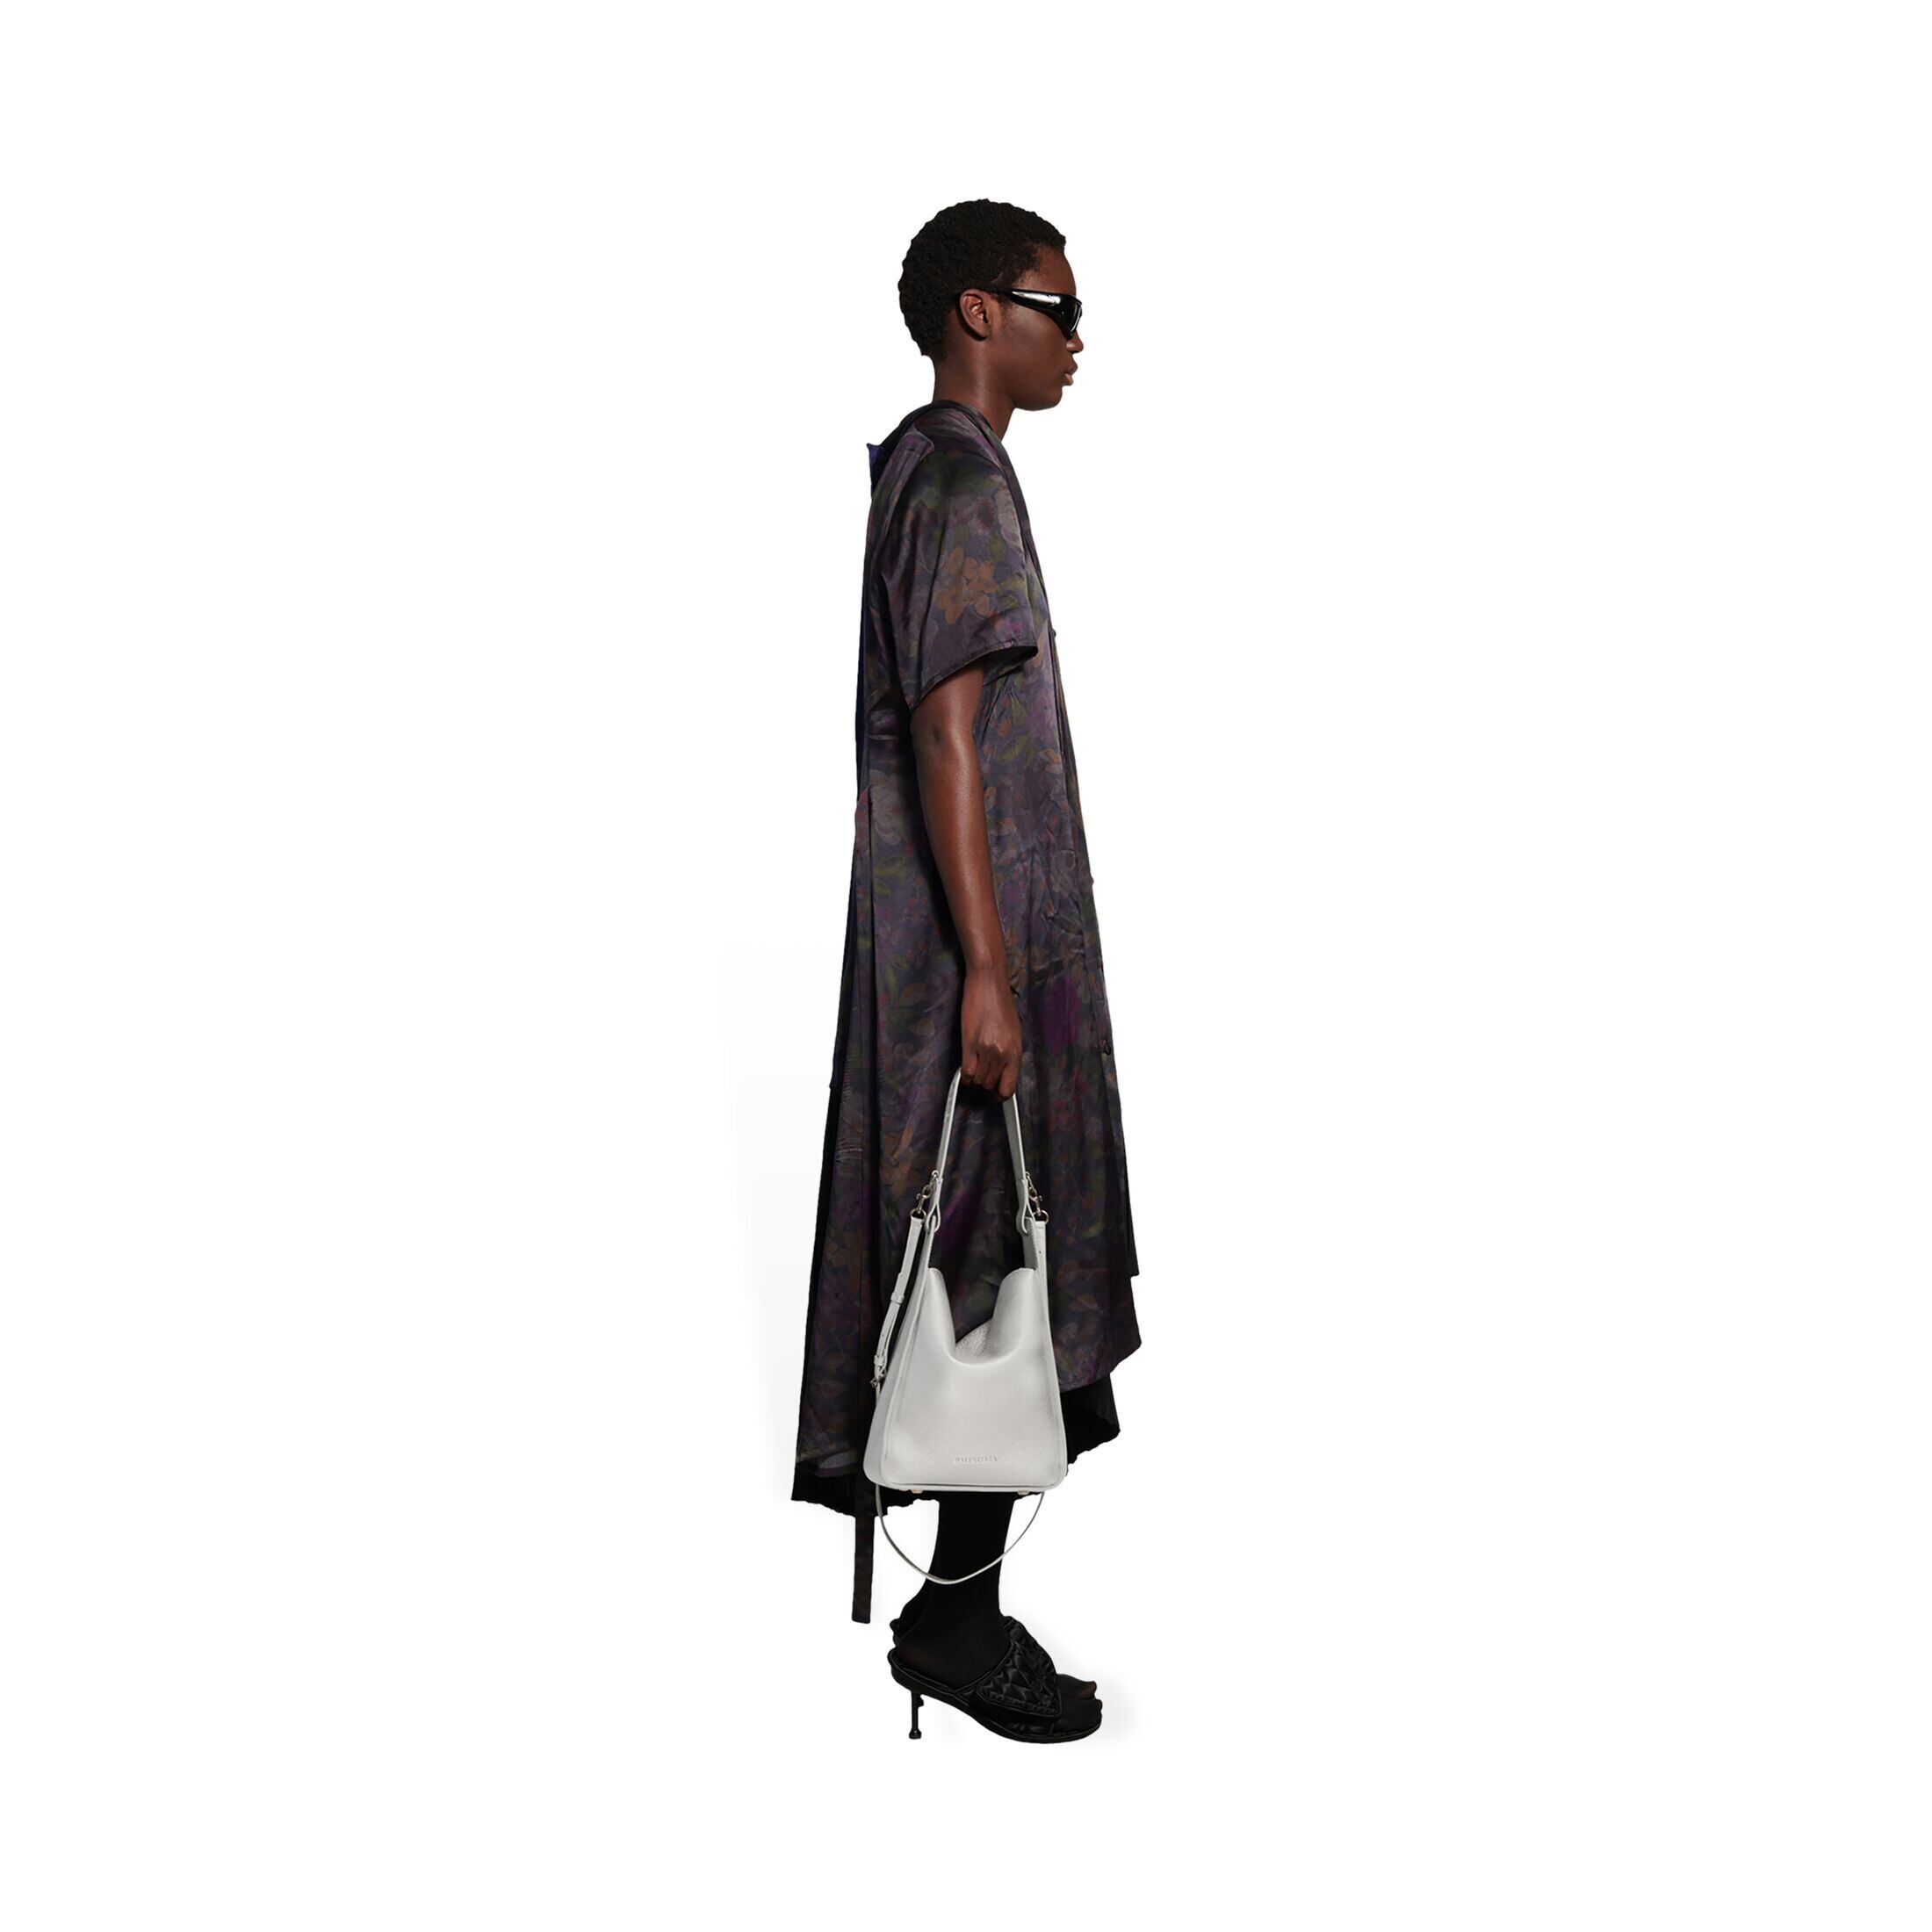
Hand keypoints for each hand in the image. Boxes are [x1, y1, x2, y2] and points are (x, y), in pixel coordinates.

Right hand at [960, 963, 1020, 1097]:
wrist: (988, 983)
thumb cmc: (1001, 1004)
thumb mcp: (1014, 1031)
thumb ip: (1009, 1053)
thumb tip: (1003, 1071)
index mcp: (1016, 1051)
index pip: (1009, 1087)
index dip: (1000, 1095)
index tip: (995, 1095)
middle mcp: (1002, 1053)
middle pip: (990, 1084)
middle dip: (986, 1084)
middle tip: (982, 1076)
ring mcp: (985, 1049)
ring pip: (978, 1079)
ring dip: (975, 1078)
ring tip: (974, 1068)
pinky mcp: (969, 1042)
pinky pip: (966, 1071)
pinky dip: (965, 1076)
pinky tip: (965, 1071)